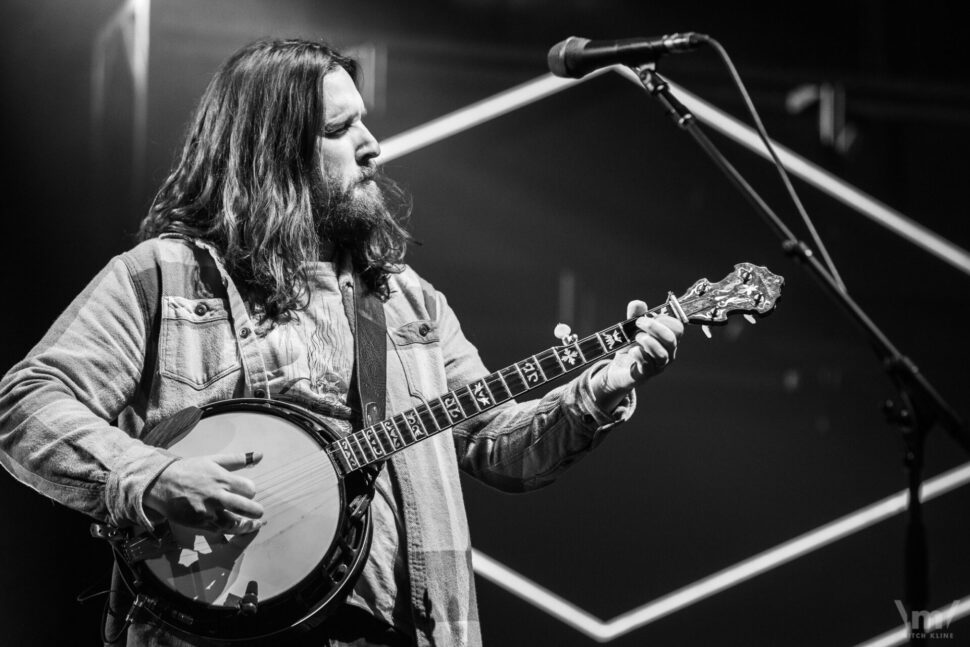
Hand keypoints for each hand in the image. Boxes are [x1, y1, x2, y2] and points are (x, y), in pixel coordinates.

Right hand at [144, 452, 264, 533]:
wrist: (162, 483)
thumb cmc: (190, 470)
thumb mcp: (214, 460)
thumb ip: (239, 459)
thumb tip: (260, 455)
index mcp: (223, 479)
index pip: (249, 489)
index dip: (251, 491)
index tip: (247, 493)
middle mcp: (217, 496)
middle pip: (246, 508)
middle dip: (256, 512)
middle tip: (258, 513)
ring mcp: (208, 511)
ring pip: (234, 524)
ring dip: (246, 526)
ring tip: (252, 525)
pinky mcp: (199, 523)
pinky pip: (219, 531)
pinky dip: (228, 531)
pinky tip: (233, 528)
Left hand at [594, 300, 683, 406]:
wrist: (618, 368)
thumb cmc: (631, 347)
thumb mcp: (631, 328)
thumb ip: (635, 315)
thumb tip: (638, 303)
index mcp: (667, 339)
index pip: (678, 328)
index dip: (665, 319)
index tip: (649, 316)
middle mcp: (667, 353)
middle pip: (671, 339)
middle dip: (655, 328)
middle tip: (638, 323)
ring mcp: (658, 365)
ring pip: (662, 354)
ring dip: (648, 342)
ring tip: (636, 337)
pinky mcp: (645, 374)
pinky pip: (647, 365)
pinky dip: (639, 354)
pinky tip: (632, 350)